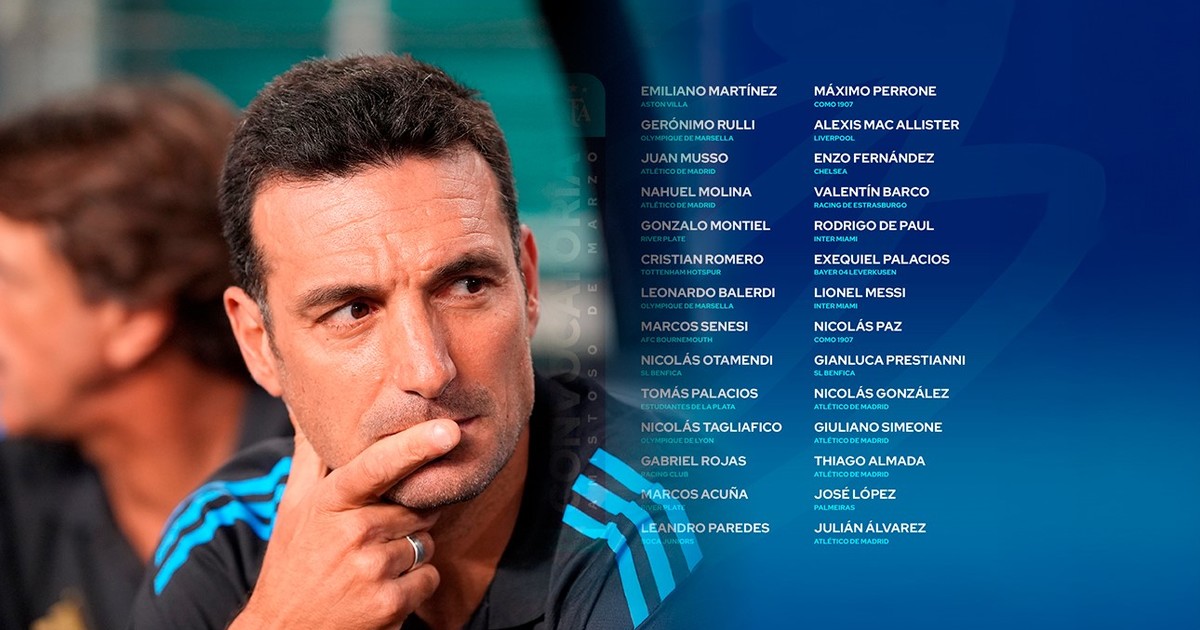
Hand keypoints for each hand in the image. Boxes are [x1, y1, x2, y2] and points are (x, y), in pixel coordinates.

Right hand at [230, 419, 460, 629]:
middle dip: (406, 522)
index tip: (449, 430)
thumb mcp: (293, 510)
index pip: (378, 466)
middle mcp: (352, 532)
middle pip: (416, 509)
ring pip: (425, 543)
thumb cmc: (293, 567)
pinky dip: (414, 585)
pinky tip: (381, 592)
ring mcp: (371, 569)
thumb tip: (303, 410)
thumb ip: (309, 459)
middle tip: (370, 541)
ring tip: (370, 569)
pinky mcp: (389, 603)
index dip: (416, 445)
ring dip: (409, 555)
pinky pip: (429, 577)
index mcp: (330, 503)